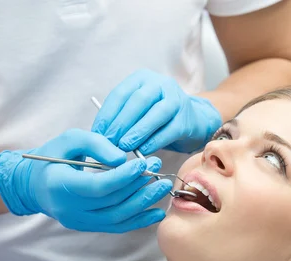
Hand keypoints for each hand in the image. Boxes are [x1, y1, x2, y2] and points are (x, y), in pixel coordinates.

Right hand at [0, 129, 172, 232]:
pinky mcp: (88, 226)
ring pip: (117, 217)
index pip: (98, 186)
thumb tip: (123, 158)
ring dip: (144, 203)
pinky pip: (116, 226)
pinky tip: (156, 212)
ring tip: (162, 187)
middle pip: (112, 202)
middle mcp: (70, 209)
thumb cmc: (52, 157)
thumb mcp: (70, 140)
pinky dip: (139, 220)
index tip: (143, 163)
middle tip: (159, 170)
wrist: (33, 184)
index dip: (124, 177)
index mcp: (61, 185)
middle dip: (139, 186)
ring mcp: (79, 221)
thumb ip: (96, 144)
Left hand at [92, 69, 221, 153]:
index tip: (97, 133)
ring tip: (123, 147)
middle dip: (121, 123)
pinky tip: (143, 151)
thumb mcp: (138, 110)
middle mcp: (160, 84)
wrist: (193, 120)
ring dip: (137, 132)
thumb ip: (121, 118)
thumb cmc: (158, 117)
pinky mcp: (186, 119)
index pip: (120, 94)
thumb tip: (100, 136)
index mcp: (143, 79)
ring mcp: (176, 100)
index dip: (107, 115)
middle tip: (109, 141)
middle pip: (138, 102)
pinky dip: (154, 142)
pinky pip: (168, 131)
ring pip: (154, 115)